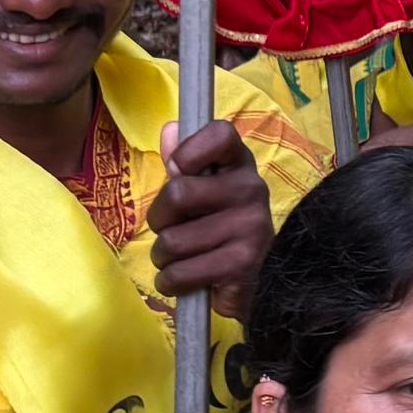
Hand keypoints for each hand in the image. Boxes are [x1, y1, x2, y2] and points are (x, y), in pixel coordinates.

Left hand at [151, 121, 274, 300]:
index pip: (220, 134)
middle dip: (160, 219)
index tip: (179, 171)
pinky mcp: (243, 265)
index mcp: (240, 164)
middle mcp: (252, 189)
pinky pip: (179, 274)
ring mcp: (251, 227)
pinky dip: (170, 282)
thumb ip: (183, 161)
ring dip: (163, 257)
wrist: (247, 281)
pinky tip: (185, 280)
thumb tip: (170, 130)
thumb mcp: (200, 190)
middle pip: (178, 193)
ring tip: (181, 259)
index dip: (189, 150)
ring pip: (172, 241)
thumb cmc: (215, 227)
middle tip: (173, 230)